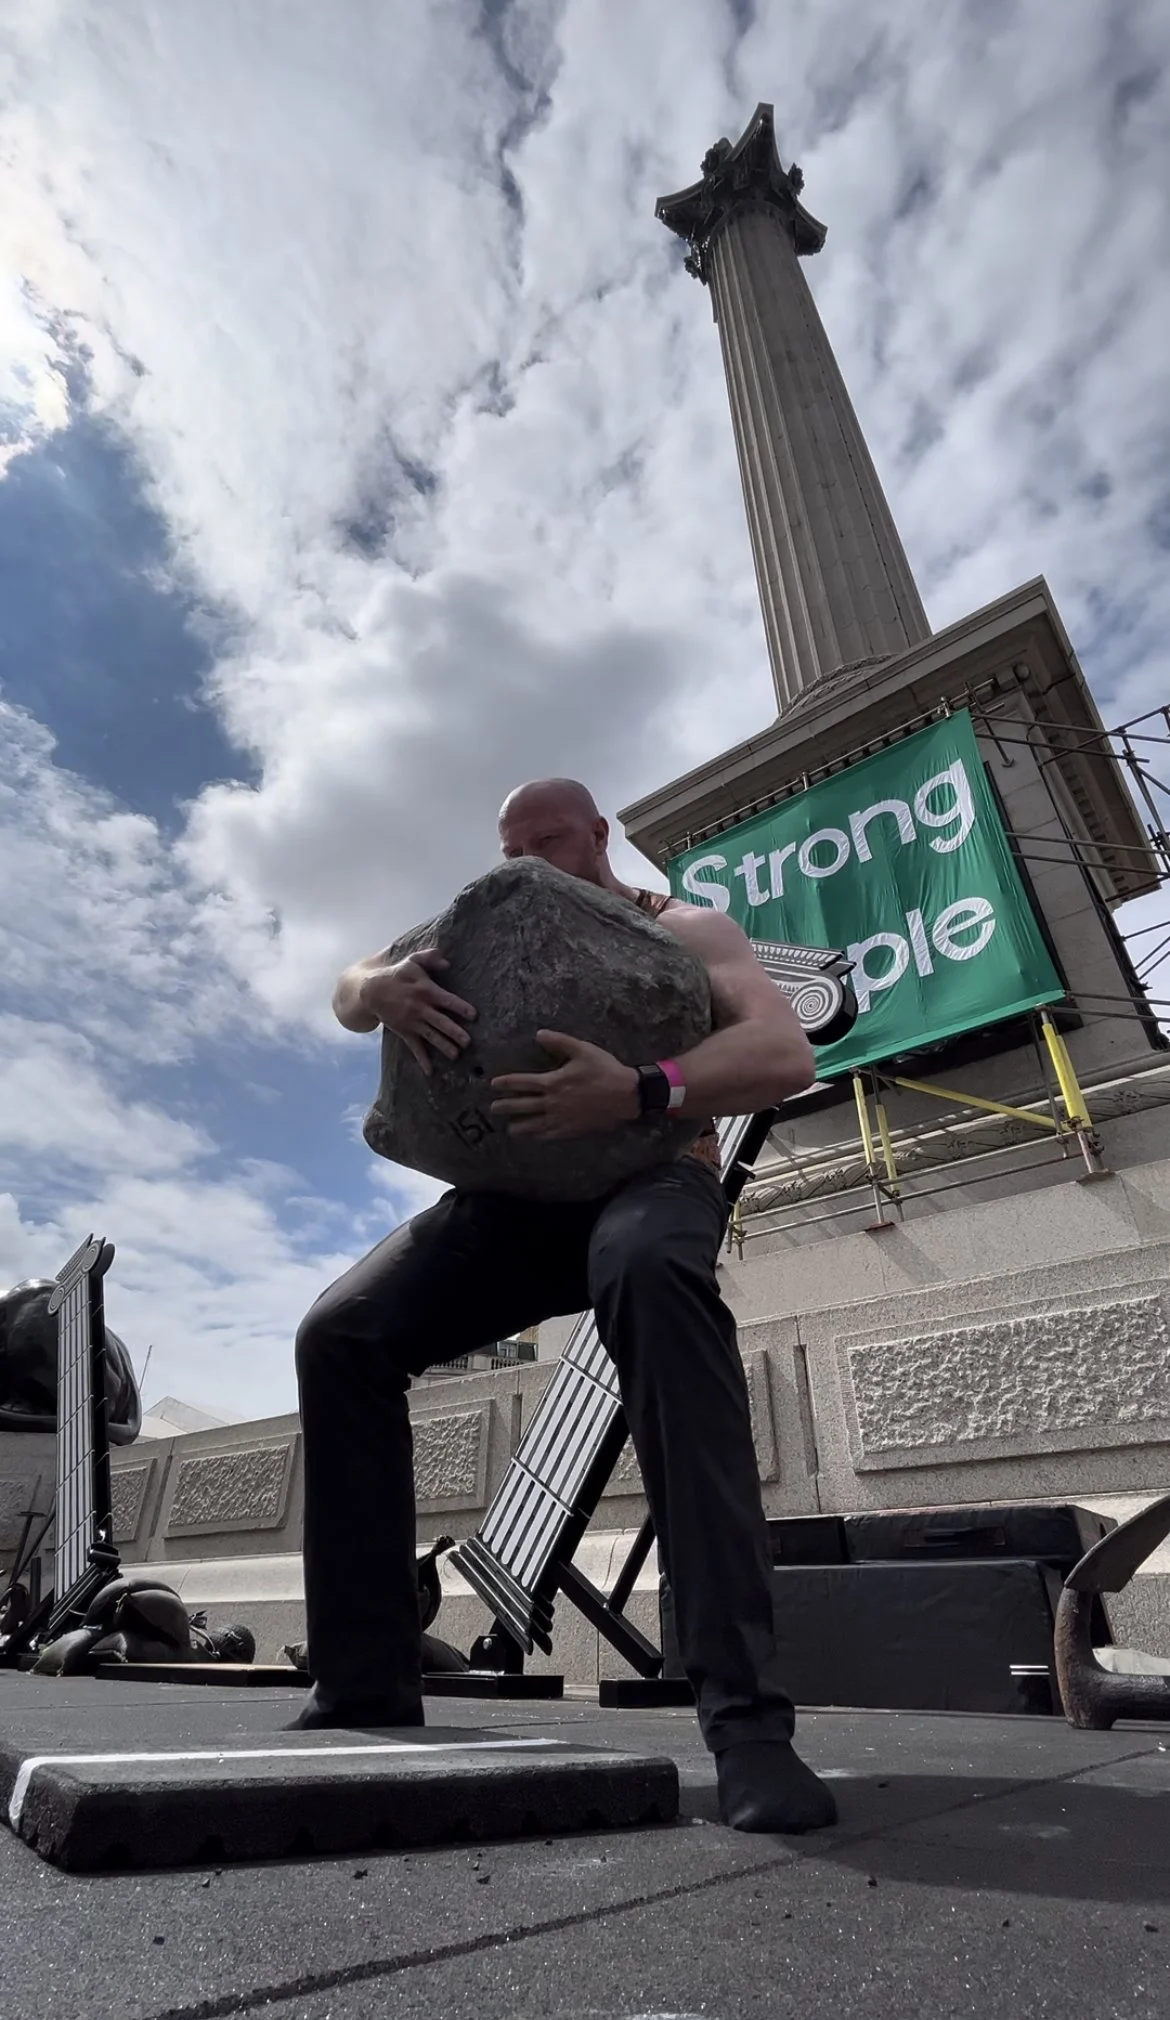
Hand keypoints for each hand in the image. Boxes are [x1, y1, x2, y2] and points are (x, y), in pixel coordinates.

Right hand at [359, 948, 475, 1075]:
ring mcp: (412, 1022)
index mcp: (426, 991)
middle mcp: (420, 1008)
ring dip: (444, 1046)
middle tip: (468, 1042)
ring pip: (431, 1036)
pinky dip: (422, 1059)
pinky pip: (415, 1048)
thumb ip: (431, 959)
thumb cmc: (397, 974)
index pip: (447, 1000)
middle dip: (455, 1032)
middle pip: (441, 1022)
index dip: (460, 1007)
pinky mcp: (405, 1032)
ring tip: (456, 1055)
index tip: (473, 1015)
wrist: (371, 991)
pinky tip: (430, 1071)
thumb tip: (448, 962)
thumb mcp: (413, 961)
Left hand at [490, 1031, 639, 1139]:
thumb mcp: (582, 1050)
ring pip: (533, 1125)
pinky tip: (532, 1137)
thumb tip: (539, 1034)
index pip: (522, 1083)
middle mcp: (552, 1102)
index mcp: (553, 1082)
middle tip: (493, 1109)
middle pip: (522, 1106)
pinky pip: (549, 1135)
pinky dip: (537, 1136)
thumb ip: (559, 1041)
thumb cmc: (604, 1070)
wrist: (626, 1095)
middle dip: (505, 1107)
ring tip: (509, 1129)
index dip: (506, 1083)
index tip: (493, 1084)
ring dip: (518, 1126)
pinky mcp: (571, 1129)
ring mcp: (561, 1118)